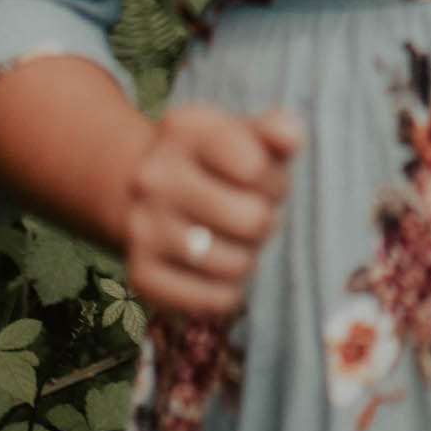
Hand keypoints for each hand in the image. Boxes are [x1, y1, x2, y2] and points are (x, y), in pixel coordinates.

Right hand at [122, 101, 303, 313]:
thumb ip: (275, 129)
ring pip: (235, 264)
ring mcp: (142, 228)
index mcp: (184, 130)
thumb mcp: (243, 133)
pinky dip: (227, 293)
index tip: (261, 178)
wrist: (142, 188)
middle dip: (265, 220)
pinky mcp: (140, 275)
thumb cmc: (215, 161)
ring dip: (248, 256)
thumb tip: (290, 136)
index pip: (256, 168)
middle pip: (252, 220)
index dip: (273, 181)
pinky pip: (211, 300)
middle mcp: (154, 177)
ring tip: (235, 239)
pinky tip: (218, 270)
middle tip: (252, 214)